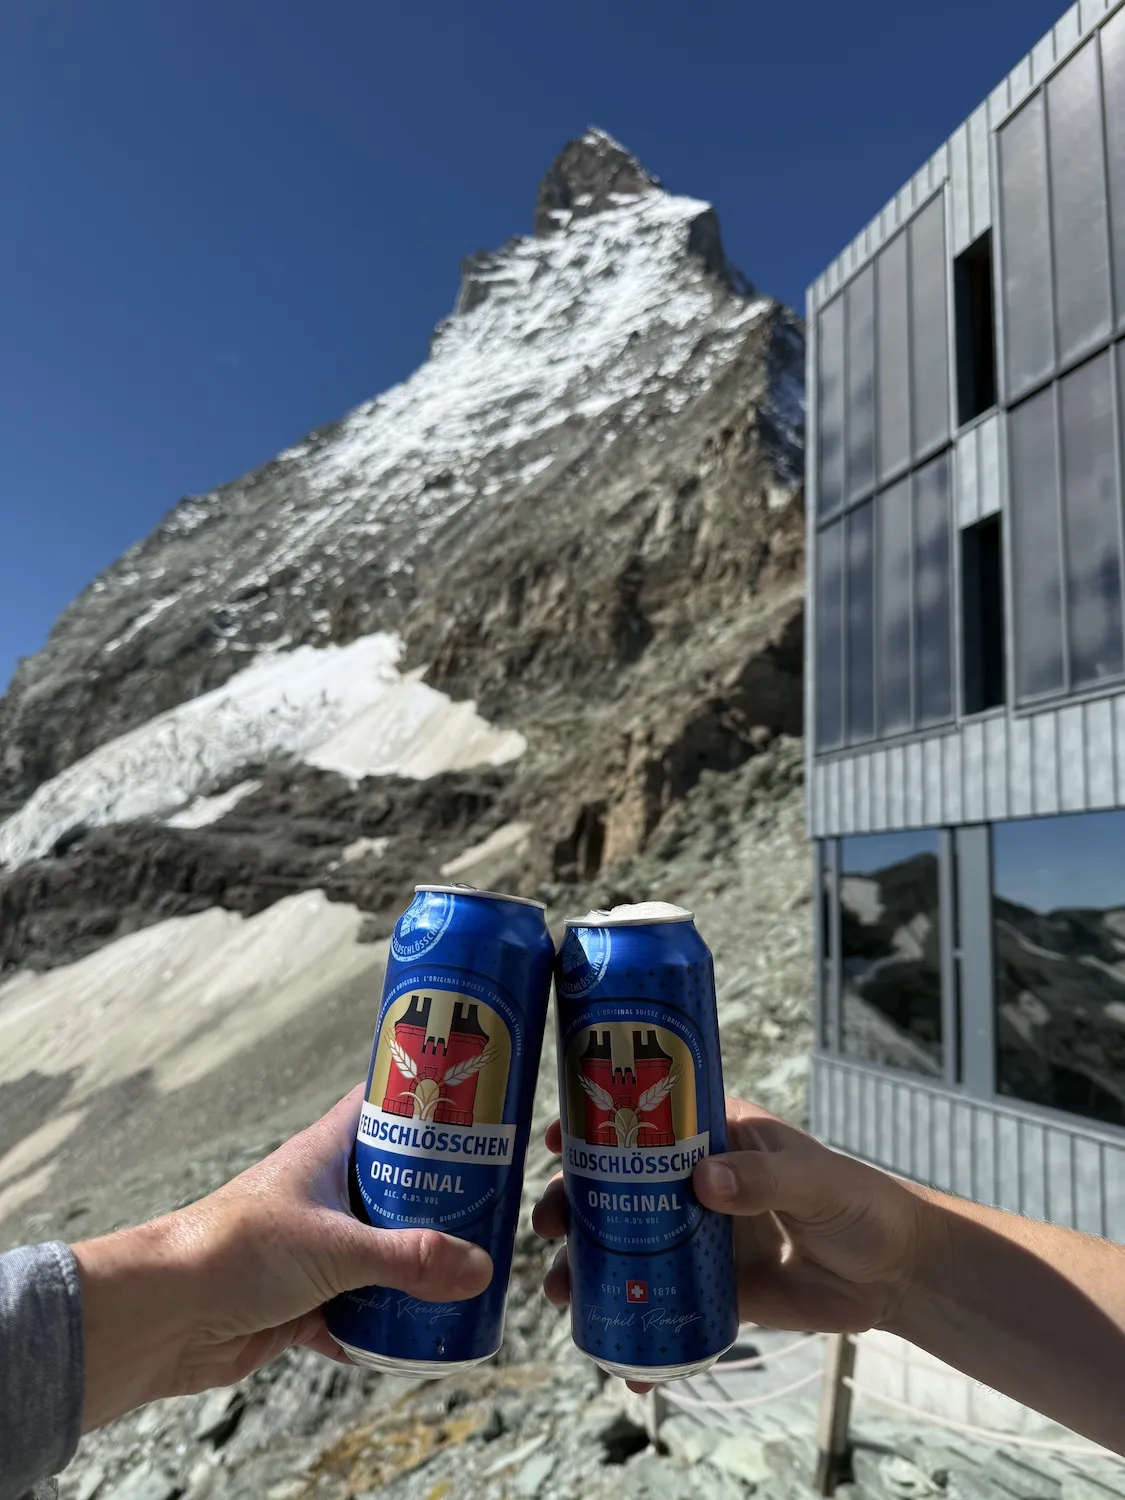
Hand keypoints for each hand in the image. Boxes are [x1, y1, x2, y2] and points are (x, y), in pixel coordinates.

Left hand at [73, 1086, 492, 1430]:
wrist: (163, 1315)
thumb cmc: (235, 1249)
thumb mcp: (337, 1247)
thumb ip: (409, 1259)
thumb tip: (479, 1269)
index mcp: (326, 1152)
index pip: (381, 1105)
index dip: (423, 1099)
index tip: (473, 1107)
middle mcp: (322, 1194)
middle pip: (392, 1185)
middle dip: (435, 1199)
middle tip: (490, 1206)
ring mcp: (311, 1247)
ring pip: (377, 1250)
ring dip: (411, 1267)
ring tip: (465, 1274)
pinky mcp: (299, 1300)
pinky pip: (354, 1310)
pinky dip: (379, 1326)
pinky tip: (413, 1338)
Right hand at [532, 1098, 925, 1339]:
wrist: (897, 1273)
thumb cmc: (859, 1202)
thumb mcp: (815, 1179)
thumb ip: (764, 1178)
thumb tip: (705, 1179)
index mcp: (716, 1135)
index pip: (644, 1120)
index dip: (595, 1127)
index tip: (556, 1142)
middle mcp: (697, 1182)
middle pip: (619, 1189)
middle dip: (574, 1207)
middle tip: (547, 1228)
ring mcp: (701, 1238)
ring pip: (629, 1250)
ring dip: (590, 1270)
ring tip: (563, 1294)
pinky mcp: (716, 1291)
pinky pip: (666, 1310)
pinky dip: (642, 1337)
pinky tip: (625, 1365)